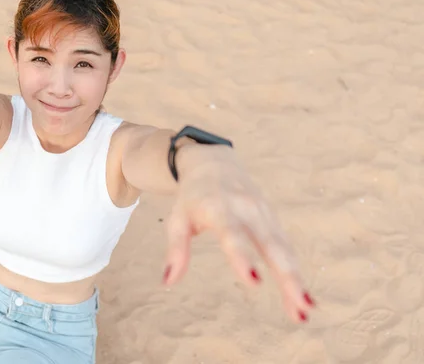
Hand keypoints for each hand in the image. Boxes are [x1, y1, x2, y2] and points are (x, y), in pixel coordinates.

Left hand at [163, 144, 313, 322]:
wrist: (214, 162)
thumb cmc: (192, 196)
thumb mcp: (178, 218)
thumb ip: (176, 249)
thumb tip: (167, 282)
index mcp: (219, 207)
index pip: (232, 233)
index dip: (243, 256)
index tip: (254, 281)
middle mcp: (247, 209)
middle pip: (270, 245)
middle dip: (287, 276)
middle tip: (299, 307)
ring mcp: (264, 213)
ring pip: (284, 249)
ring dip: (296, 280)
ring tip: (305, 310)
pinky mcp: (272, 219)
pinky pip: (286, 248)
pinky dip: (295, 271)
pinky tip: (303, 298)